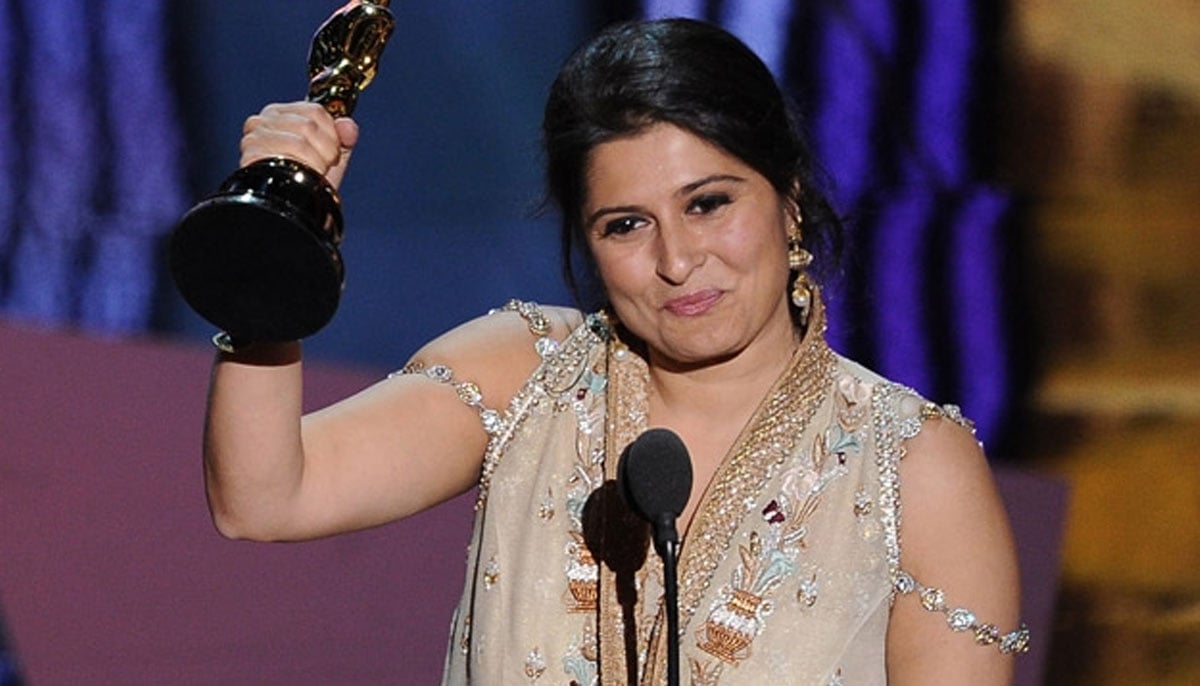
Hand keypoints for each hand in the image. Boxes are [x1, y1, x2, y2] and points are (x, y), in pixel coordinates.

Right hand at [239, 101, 359, 189]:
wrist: (294, 211)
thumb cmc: (309, 181)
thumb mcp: (330, 155)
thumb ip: (343, 136)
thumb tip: (348, 126)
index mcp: (281, 113)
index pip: (315, 110)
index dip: (332, 134)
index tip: (330, 151)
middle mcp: (263, 121)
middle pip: (309, 125)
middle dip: (325, 151)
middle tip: (321, 166)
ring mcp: (254, 138)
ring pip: (300, 140)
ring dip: (315, 163)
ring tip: (311, 173)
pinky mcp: (251, 157)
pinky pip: (288, 157)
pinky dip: (304, 171)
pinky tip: (300, 178)